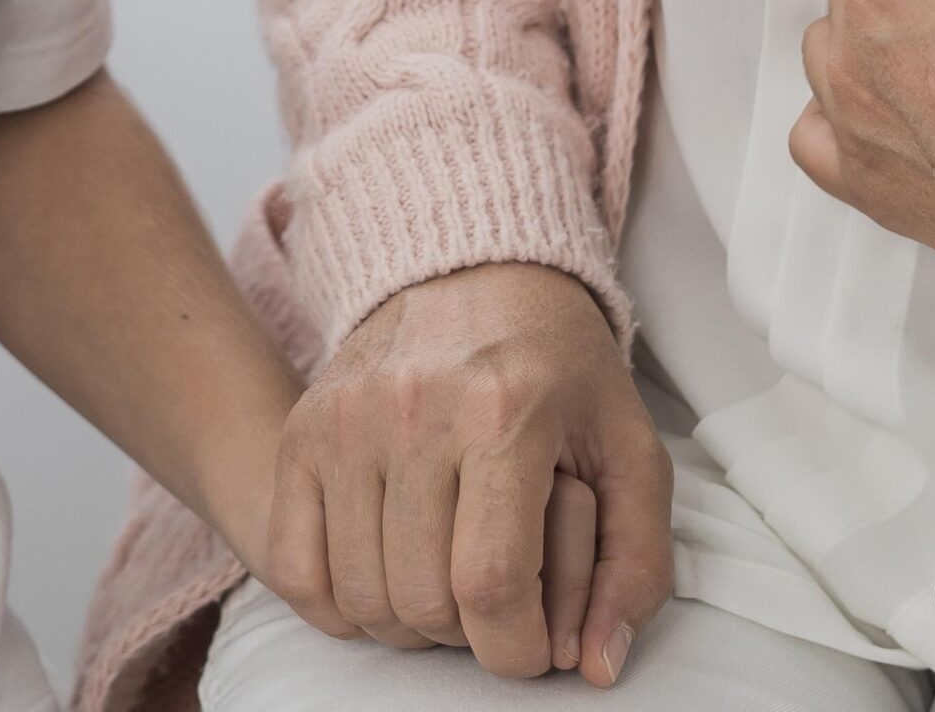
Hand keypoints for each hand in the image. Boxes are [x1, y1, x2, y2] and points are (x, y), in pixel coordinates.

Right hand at [267, 260, 673, 685]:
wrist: (478, 270)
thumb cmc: (558, 366)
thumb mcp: (629, 448)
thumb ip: (636, 562)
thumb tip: (598, 665)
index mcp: (504, 410)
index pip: (491, 586)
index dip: (516, 647)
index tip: (530, 639)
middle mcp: (414, 408)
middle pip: (422, 601)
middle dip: (466, 633)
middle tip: (492, 595)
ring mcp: (348, 417)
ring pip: (360, 596)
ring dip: (406, 620)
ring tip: (445, 578)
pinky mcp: (304, 429)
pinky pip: (298, 569)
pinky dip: (339, 602)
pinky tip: (386, 570)